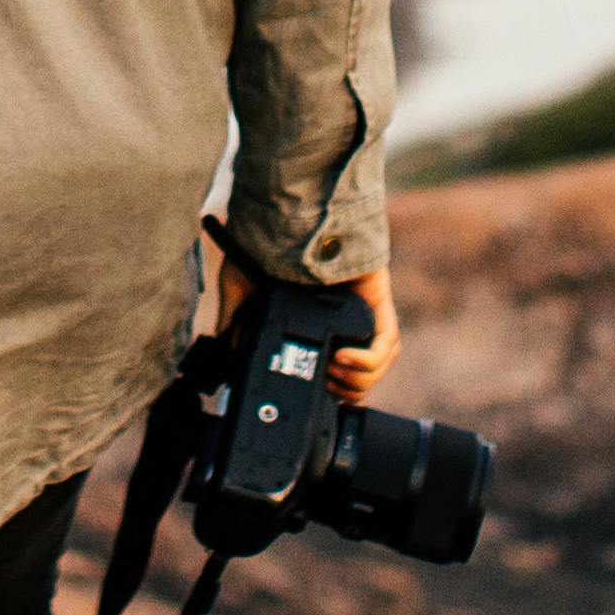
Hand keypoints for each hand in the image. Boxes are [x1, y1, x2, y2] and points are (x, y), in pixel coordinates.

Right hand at [202, 221, 404, 403]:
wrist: (285, 215)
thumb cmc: (263, 244)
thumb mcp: (242, 291)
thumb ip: (236, 323)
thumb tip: (227, 354)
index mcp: (316, 320)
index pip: (335, 367)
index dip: (329, 390)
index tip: (314, 400)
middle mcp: (342, 317)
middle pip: (362, 372)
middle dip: (344, 391)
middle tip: (323, 391)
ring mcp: (363, 310)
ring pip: (378, 362)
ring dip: (357, 380)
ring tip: (331, 375)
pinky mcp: (377, 300)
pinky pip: (388, 342)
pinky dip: (370, 360)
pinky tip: (344, 358)